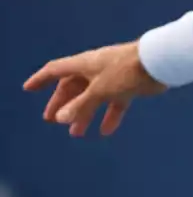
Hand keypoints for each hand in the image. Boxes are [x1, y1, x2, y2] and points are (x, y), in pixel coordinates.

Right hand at [22, 42, 165, 137]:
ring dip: (84, 115)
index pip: (55, 71)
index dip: (40, 80)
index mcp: (83, 64)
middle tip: (53, 121)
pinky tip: (105, 131)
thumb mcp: (100, 90)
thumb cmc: (127, 71)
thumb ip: (82, 105)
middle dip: (63, 105)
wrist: (159, 63)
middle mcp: (95, 69)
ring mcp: (113, 78)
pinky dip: (109, 116)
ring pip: (93, 98)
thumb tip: (62, 118)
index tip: (28, 89)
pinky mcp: (129, 86)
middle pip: (73, 88)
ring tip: (76, 133)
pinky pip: (114, 103)